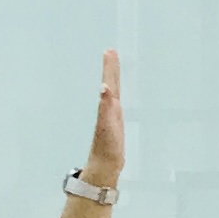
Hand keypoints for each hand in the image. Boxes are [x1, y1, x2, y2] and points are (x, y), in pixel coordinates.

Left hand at [79, 49, 124, 191]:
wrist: (105, 166)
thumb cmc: (106, 149)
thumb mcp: (107, 126)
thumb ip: (106, 107)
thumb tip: (104, 87)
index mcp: (107, 107)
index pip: (109, 82)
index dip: (110, 68)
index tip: (109, 51)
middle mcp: (108, 108)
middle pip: (110, 84)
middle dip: (111, 68)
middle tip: (110, 51)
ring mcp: (111, 116)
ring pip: (112, 91)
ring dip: (112, 78)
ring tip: (112, 64)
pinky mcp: (114, 124)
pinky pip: (114, 104)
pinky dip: (113, 95)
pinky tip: (112, 93)